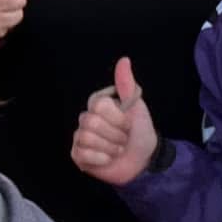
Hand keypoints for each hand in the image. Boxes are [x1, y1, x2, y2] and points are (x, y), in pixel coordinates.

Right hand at [70, 57, 158, 185]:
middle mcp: (87, 118)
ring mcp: (81, 137)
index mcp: (98, 105)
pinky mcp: (78, 155)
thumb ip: (127, 85)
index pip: (99, 105)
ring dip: (109, 148)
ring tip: (117, 149)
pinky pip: (82, 154)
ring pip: (86, 138)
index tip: (128, 123)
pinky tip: (108, 159)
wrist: (144, 161)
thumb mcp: (137, 107)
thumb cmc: (140, 132)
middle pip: (92, 123)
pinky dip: (101, 159)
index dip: (117, 117)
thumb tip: (124, 59)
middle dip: (115, 135)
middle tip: (124, 139)